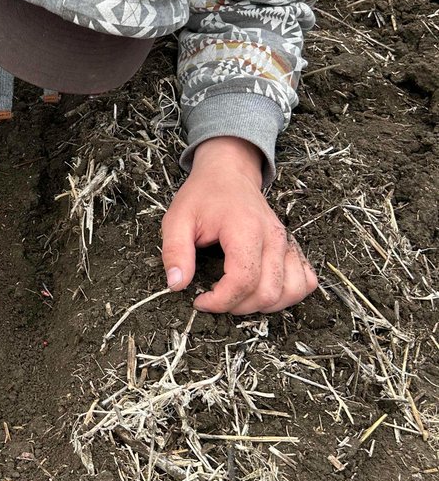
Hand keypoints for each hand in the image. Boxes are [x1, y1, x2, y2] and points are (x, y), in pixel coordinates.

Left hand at [161, 137, 317, 314]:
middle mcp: (273, 237)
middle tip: (215, 299)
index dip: (220, 301)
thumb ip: (175, 252)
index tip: (200, 300)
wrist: (230, 173)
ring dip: (264, 305)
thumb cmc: (204, 195)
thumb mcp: (177, 219)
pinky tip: (262, 290)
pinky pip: (305, 281)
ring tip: (237, 298)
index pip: (243, 280)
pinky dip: (287, 295)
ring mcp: (286, 242)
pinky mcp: (292, 247)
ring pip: (291, 291)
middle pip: (268, 292)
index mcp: (245, 229)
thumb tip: (177, 285)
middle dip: (238, 307)